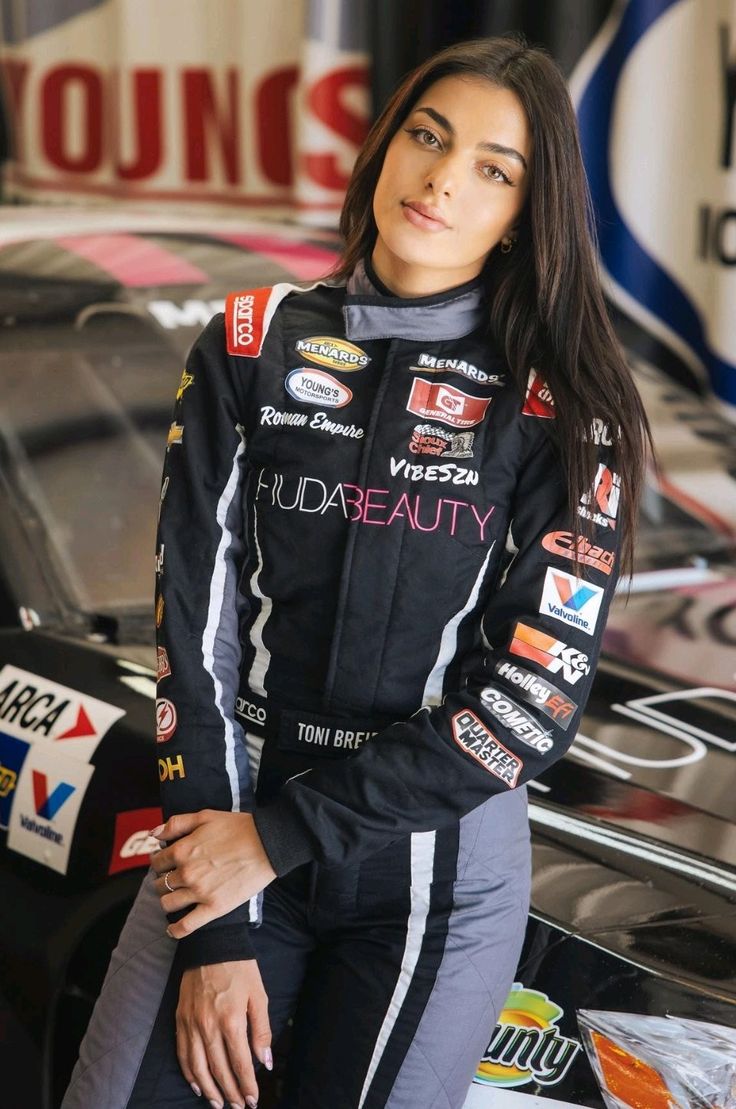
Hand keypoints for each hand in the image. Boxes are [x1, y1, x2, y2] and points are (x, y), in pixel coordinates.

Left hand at [150, 810, 276, 937]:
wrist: (267, 844)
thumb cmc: (238, 827)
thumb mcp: (205, 816)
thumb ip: (177, 823)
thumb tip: (154, 834)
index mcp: (182, 850)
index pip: (157, 862)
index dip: (159, 862)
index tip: (165, 863)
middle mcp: (186, 873)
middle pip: (160, 883)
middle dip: (162, 880)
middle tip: (173, 879)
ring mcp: (199, 892)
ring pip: (167, 904)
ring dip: (167, 901)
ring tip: (175, 897)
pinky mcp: (214, 908)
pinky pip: (186, 925)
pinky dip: (175, 930)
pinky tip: (172, 929)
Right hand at [176, 960, 271, 1108]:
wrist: (211, 944)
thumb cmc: (240, 968)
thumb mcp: (258, 995)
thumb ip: (262, 1030)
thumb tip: (265, 1061)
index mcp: (231, 1020)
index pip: (240, 1063)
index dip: (247, 1085)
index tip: (253, 1099)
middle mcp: (208, 1026)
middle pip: (219, 1069)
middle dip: (230, 1092)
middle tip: (238, 1106)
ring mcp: (191, 1024)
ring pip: (198, 1067)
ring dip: (209, 1089)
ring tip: (219, 1104)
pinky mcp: (180, 1019)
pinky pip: (183, 1053)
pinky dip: (189, 1073)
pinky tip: (197, 1085)